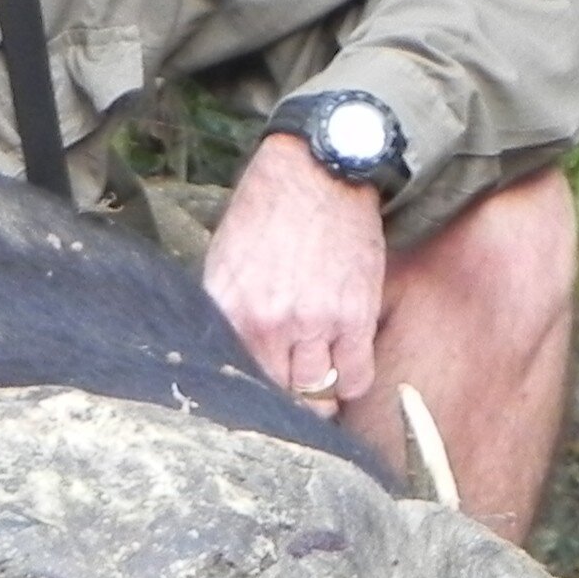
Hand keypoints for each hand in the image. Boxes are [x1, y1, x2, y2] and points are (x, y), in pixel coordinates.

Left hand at [204, 134, 387, 415]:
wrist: (316, 173)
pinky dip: (349, 385)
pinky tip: (343, 377)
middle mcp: (269, 324)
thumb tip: (224, 355)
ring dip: (317, 398)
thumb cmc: (265, 214)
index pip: (235, 380)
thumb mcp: (223, 263)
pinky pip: (355, 377)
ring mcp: (314, 322)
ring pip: (315, 392)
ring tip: (317, 395)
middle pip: (276, 395)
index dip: (247, 396)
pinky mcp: (355, 316)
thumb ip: (224, 313)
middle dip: (282, 404)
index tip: (254, 402)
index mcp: (229, 311)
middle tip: (289, 403)